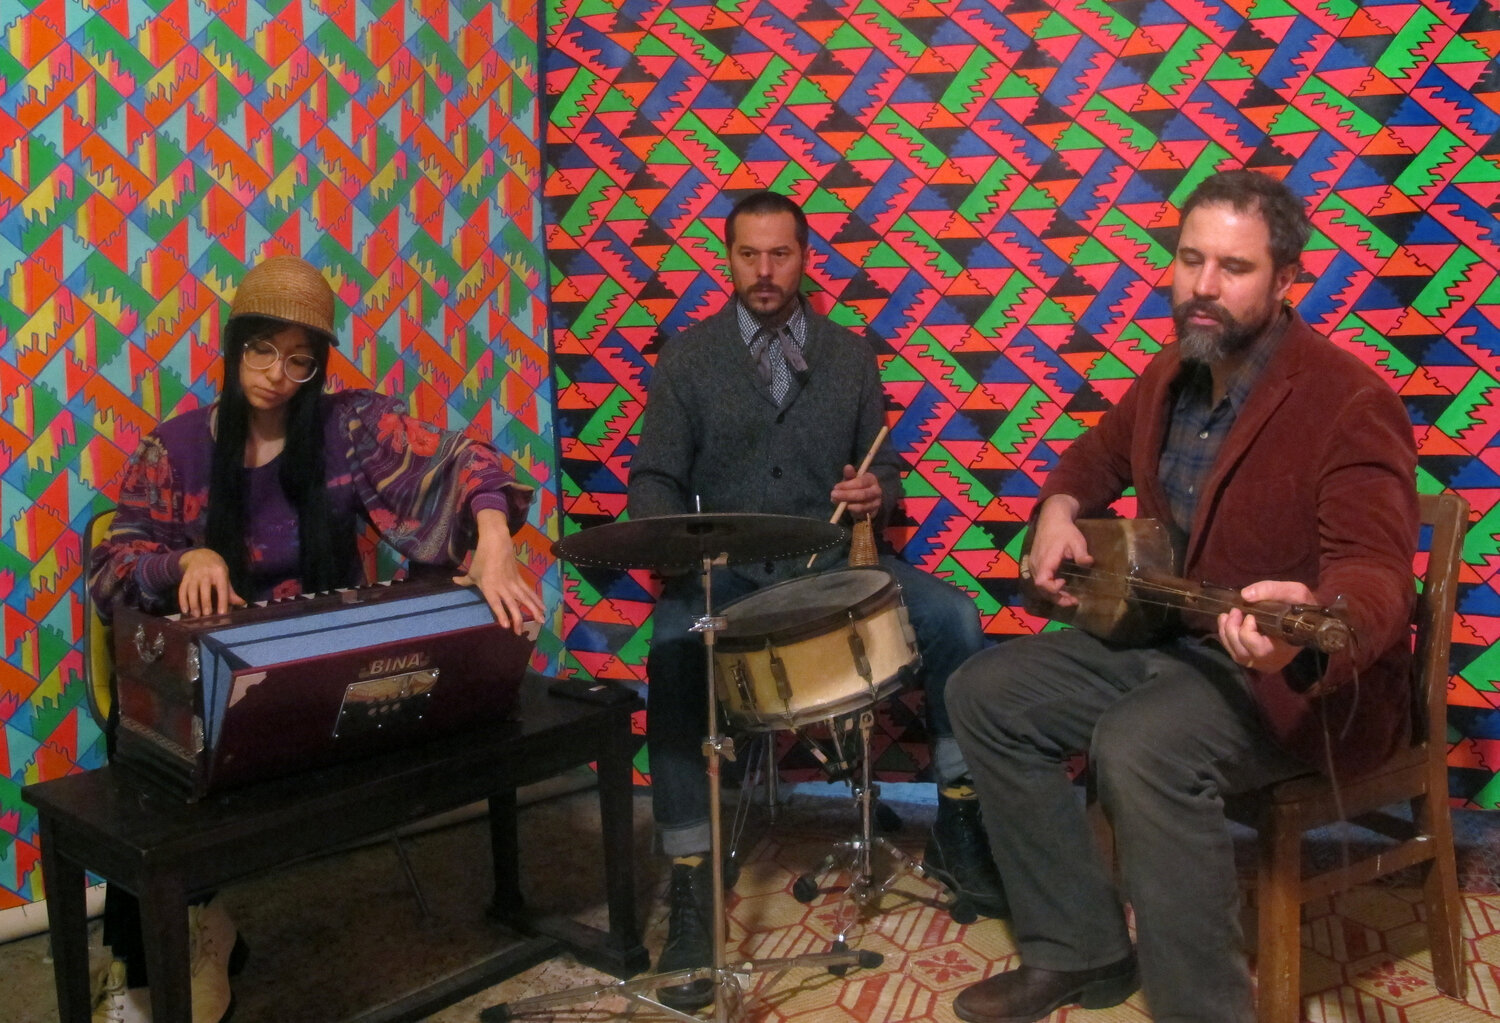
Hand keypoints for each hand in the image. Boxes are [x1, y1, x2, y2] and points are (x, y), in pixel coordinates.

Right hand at [177, 548, 245, 616]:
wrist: (200, 555)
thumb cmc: (216, 568)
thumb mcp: (225, 576)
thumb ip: (230, 591)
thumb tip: (242, 603)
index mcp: (219, 572)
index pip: (222, 588)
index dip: (222, 601)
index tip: (222, 613)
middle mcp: (205, 573)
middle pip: (205, 590)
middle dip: (206, 603)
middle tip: (207, 615)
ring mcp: (194, 575)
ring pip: (192, 590)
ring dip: (193, 604)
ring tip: (196, 615)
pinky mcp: (185, 578)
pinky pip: (182, 590)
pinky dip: (182, 601)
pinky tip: (185, 610)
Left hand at [455, 509, 545, 633]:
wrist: (496, 542)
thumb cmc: (482, 558)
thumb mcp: (472, 571)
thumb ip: (464, 580)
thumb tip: (454, 580)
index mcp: (489, 587)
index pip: (496, 603)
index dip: (501, 614)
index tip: (506, 626)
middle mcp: (502, 587)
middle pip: (512, 604)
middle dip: (517, 619)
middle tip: (520, 632)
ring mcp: (513, 583)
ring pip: (525, 599)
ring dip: (533, 610)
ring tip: (540, 621)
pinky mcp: (520, 578)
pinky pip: (529, 591)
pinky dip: (536, 600)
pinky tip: (543, 608)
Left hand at [831, 465, 881, 518]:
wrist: (866, 500)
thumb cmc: (856, 487)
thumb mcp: (852, 480)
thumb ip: (849, 475)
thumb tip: (847, 467)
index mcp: (871, 479)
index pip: (860, 482)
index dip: (847, 485)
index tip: (835, 487)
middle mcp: (876, 490)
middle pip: (863, 494)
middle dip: (847, 495)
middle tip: (833, 495)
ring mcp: (876, 502)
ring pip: (863, 505)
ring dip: (849, 505)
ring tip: (838, 504)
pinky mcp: (874, 511)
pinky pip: (863, 512)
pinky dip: (854, 511)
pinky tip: (846, 508)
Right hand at [1023, 495, 1089, 607]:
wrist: (1052, 519)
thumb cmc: (1064, 530)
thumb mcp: (1076, 540)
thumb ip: (1081, 553)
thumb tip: (1088, 563)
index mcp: (1045, 561)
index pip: (1042, 582)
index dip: (1053, 588)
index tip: (1064, 583)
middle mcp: (1036, 565)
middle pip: (1041, 589)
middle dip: (1056, 598)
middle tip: (1073, 601)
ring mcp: (1034, 566)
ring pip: (1040, 587)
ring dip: (1054, 595)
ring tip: (1070, 598)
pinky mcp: (1036, 565)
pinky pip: (1040, 581)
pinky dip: (1050, 588)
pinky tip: (1062, 588)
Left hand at [1217, 580, 1316, 673]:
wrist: (1309, 620)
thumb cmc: (1302, 607)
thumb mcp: (1295, 592)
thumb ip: (1272, 590)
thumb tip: (1244, 594)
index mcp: (1285, 649)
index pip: (1260, 650)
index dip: (1248, 633)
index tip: (1250, 615)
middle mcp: (1272, 661)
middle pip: (1243, 653)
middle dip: (1232, 630)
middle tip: (1235, 610)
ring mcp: (1262, 663)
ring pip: (1236, 654)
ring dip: (1226, 633)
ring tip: (1229, 614)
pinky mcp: (1254, 659)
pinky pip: (1234, 653)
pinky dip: (1226, 637)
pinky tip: (1227, 622)